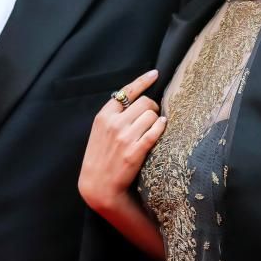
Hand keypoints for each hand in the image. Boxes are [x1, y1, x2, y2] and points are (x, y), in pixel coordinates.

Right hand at [78, 70, 166, 214]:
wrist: (98, 186)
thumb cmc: (100, 157)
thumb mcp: (100, 132)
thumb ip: (114, 115)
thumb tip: (135, 99)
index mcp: (104, 116)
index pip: (126, 91)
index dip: (143, 81)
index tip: (154, 74)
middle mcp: (114, 123)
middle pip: (145, 102)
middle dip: (152, 107)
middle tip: (153, 115)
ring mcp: (124, 137)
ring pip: (152, 115)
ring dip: (157, 119)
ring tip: (154, 127)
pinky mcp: (135, 151)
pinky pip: (155, 131)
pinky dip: (161, 126)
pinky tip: (162, 126)